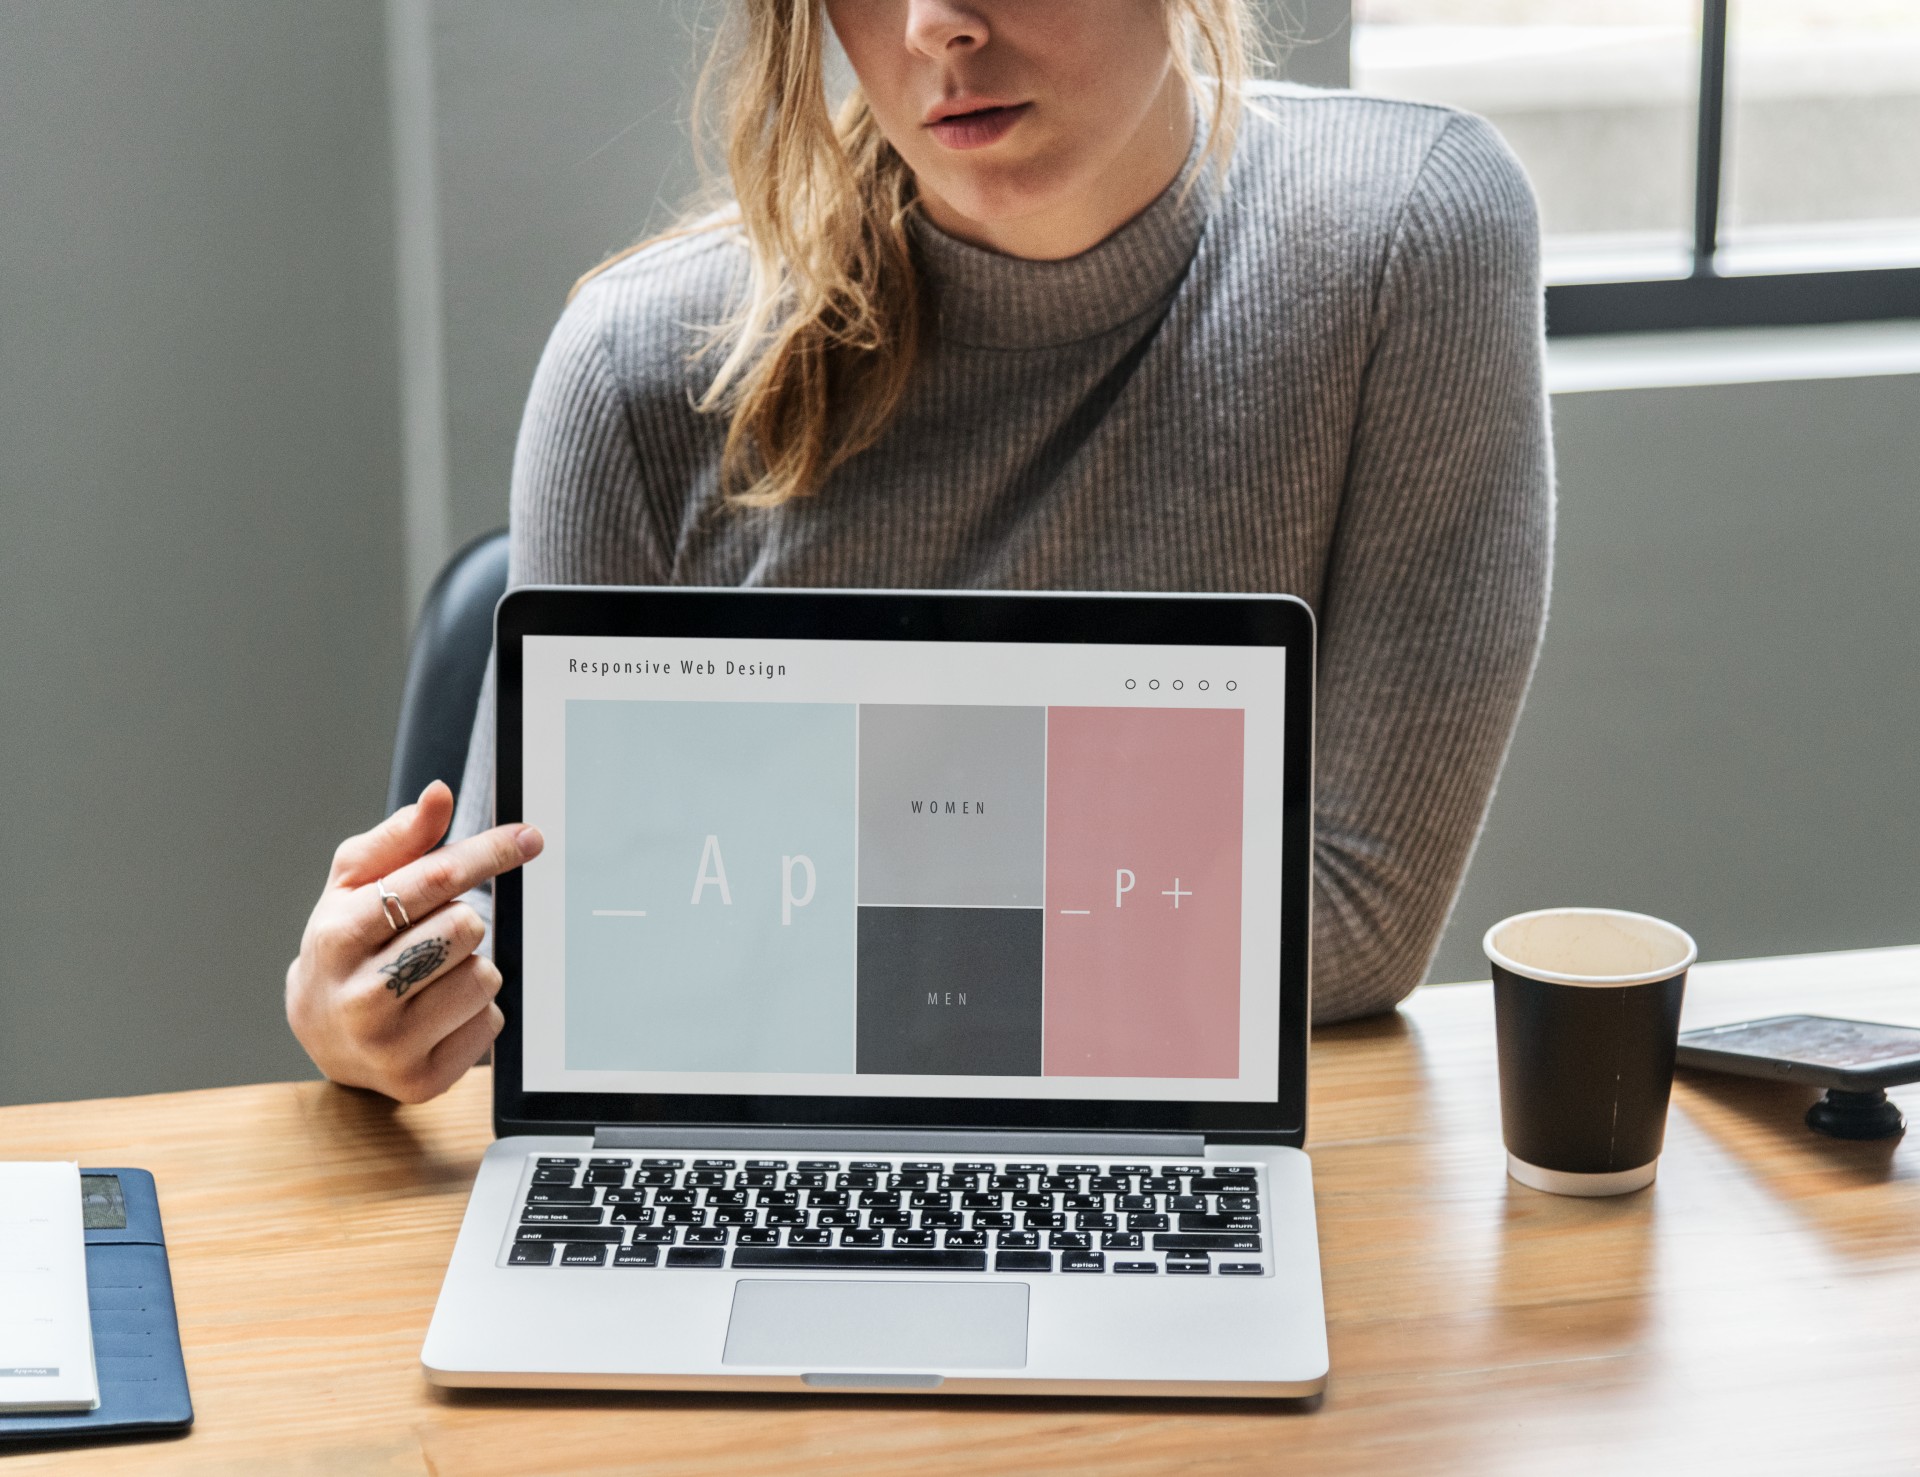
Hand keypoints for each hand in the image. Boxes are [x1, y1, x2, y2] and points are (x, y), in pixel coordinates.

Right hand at [286, 781, 544, 1102]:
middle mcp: (359, 996)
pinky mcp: (421, 1081)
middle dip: (462, 921)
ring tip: (428, 976)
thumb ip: (400, 839)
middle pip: (467, 927)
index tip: (530, 837)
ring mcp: (390, 1045)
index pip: (433, 881)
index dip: (488, 852)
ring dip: (470, 967)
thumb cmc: (345, 945)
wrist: (319, 1032)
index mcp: (338, 936)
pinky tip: (436, 1013)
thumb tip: (439, 794)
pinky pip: (491, 1023)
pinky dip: (475, 1011)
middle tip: (430, 935)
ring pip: (485, 976)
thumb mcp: (354, 886)